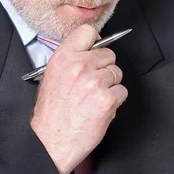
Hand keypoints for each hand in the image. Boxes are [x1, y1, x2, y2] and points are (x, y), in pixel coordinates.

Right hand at [30, 24, 127, 173]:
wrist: (51, 141)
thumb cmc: (52, 114)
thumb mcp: (51, 77)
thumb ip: (70, 60)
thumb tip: (89, 50)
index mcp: (63, 58)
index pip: (88, 32)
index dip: (95, 42)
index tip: (95, 51)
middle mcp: (79, 67)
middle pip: (109, 54)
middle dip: (104, 69)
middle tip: (93, 84)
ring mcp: (95, 82)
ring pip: (117, 73)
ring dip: (110, 85)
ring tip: (94, 99)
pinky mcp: (107, 99)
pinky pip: (122, 91)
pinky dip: (115, 101)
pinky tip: (100, 108)